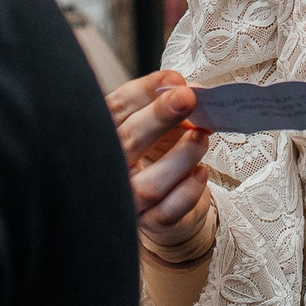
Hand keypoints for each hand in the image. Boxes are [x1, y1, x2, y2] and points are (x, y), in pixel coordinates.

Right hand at [110, 69, 214, 260]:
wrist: (160, 208)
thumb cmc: (155, 157)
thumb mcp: (153, 125)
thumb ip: (163, 105)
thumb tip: (181, 87)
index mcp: (104, 137)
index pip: (114, 111)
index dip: (143, 92)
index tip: (174, 79)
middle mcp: (108, 170)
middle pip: (126, 142)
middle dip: (158, 117)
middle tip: (187, 97)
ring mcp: (126, 200)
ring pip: (148, 185)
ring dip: (180, 157)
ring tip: (201, 137)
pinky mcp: (148, 225)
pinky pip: (167, 213)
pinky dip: (187, 192)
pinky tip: (200, 173)